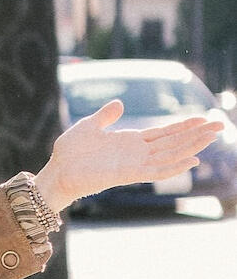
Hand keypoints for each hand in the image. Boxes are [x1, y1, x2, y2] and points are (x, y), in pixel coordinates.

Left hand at [36, 99, 227, 212]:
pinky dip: (174, 166)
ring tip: (212, 138)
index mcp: (130, 140)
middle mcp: (137, 153)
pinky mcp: (127, 175)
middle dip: (197, 134)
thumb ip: (106, 116)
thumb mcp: (89, 126)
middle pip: (174, 142)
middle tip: (220, 125)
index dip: (184, 125)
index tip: (203, 117)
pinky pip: (156, 171)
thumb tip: (120, 103)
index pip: (164, 132)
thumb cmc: (70, 152)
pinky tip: (191, 161)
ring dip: (191, 146)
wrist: (56, 171)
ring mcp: (134, 164)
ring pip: (170, 155)